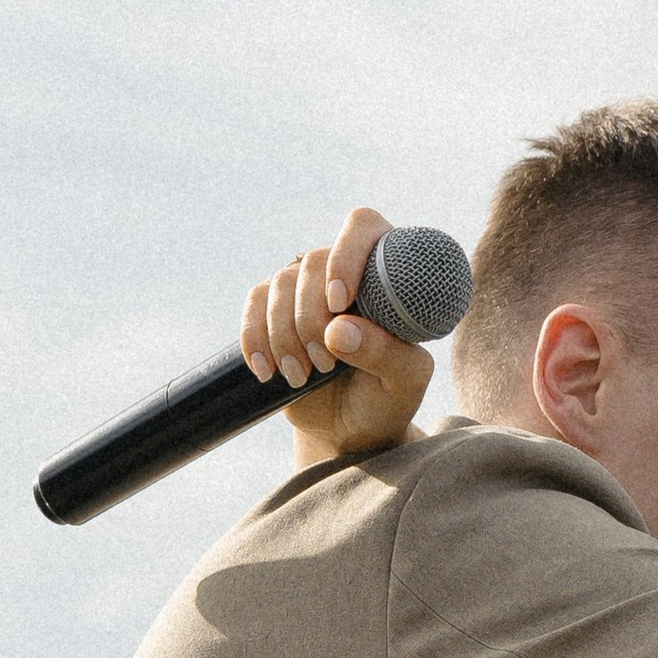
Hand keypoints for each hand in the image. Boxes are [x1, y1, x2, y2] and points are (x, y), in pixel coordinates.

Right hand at [242, 206, 435, 467]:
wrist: (352, 430)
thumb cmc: (388, 399)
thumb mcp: (403, 383)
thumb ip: (384, 354)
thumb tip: (338, 330)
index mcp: (386, 275)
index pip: (363, 227)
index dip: (346, 255)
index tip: (340, 303)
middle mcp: (344, 271)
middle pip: (314, 263)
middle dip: (312, 318)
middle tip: (326, 365)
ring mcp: (306, 289)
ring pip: (280, 284)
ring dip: (285, 335)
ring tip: (302, 377)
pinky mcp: (274, 310)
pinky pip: (254, 304)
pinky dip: (255, 338)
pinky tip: (267, 372)